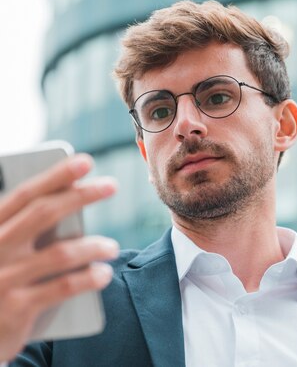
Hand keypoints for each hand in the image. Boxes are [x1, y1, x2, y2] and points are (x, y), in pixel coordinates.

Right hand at [0, 154, 118, 361]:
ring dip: (94, 246)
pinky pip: (63, 288)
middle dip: (81, 195)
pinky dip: (89, 278)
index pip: (25, 195)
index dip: (56, 176)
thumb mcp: (3, 250)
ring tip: (112, 247)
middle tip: (111, 185)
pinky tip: (103, 274)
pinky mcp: (16, 308)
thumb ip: (26, 229)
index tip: (84, 161)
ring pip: (60, 253)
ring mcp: (4, 278)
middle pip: (44, 214)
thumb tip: (72, 199)